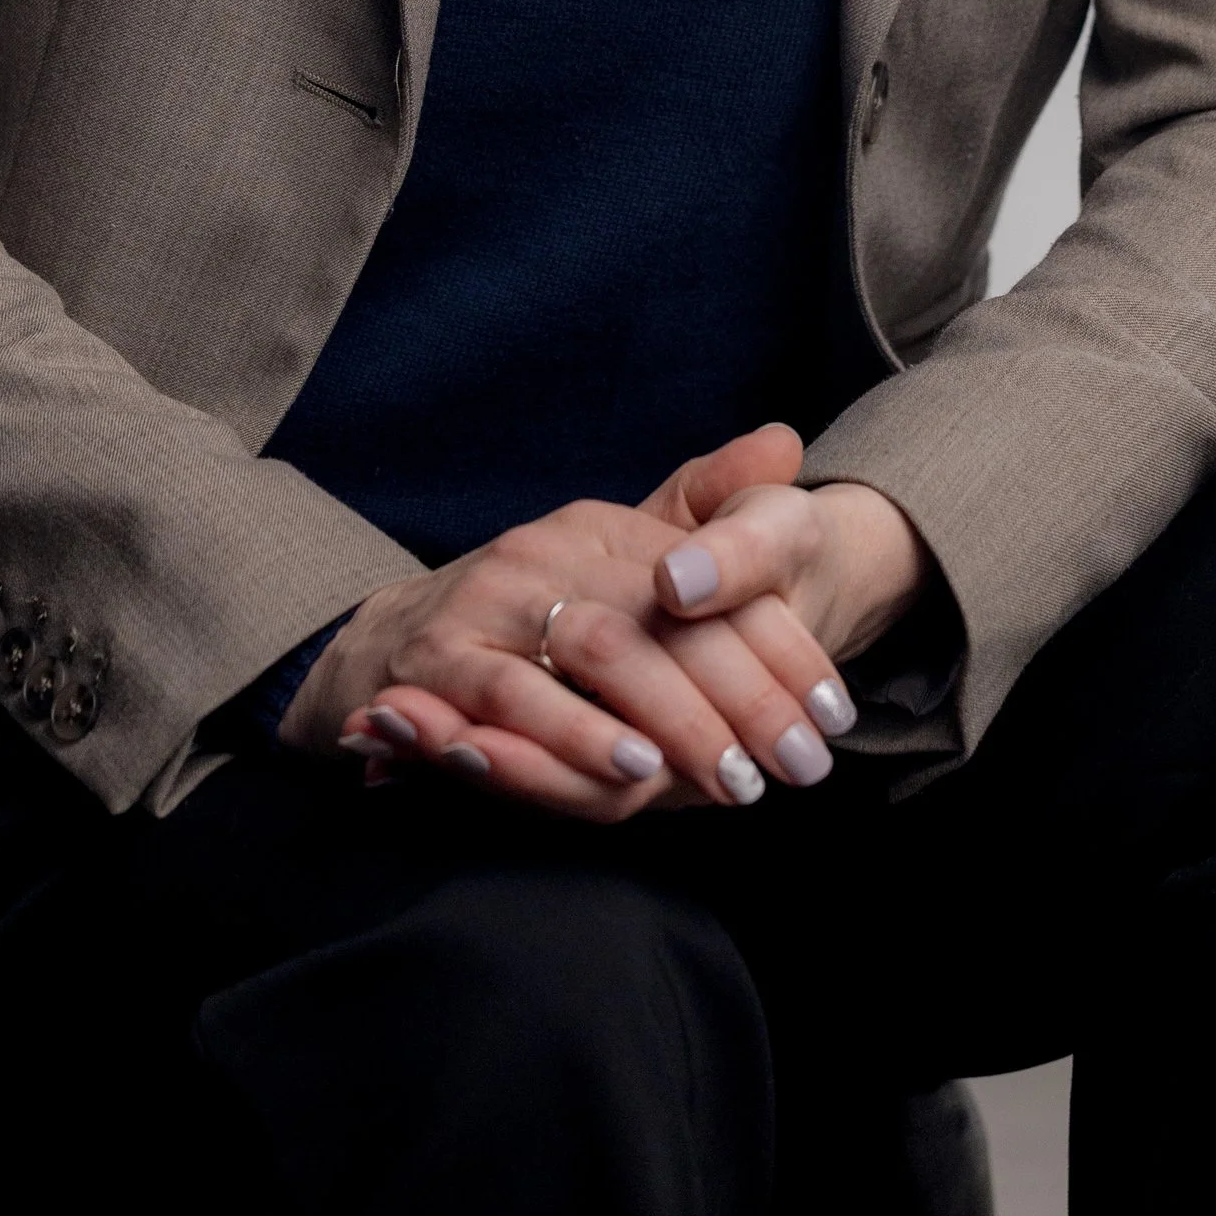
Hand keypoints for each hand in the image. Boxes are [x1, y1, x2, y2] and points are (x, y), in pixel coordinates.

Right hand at [277, 427, 930, 824]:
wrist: (383, 647)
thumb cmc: (526, 623)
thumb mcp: (617, 569)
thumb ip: (701, 523)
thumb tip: (786, 439)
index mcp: (603, 529)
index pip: (712, 583)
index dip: (781, 650)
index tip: (833, 717)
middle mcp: (549, 550)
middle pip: (668, 619)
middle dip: (744, 699)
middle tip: (799, 767)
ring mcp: (490, 600)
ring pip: (599, 652)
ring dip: (672, 720)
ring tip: (729, 776)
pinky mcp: (437, 658)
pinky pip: (512, 695)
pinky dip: (574, 735)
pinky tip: (630, 773)